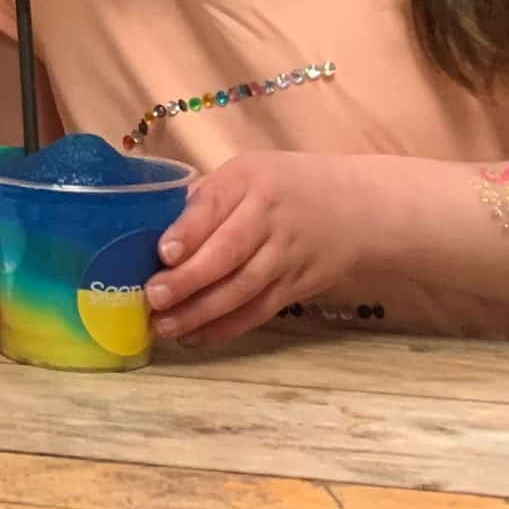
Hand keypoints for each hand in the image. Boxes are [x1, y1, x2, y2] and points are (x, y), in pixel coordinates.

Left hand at [147, 151, 363, 344]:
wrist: (354, 208)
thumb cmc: (282, 186)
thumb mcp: (246, 172)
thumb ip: (206, 197)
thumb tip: (154, 226)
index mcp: (249, 180)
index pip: (215, 204)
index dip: (189, 231)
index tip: (163, 253)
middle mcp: (270, 218)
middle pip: (228, 253)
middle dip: (188, 279)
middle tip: (154, 298)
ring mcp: (287, 256)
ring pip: (243, 290)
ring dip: (202, 312)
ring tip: (165, 325)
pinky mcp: (298, 287)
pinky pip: (259, 311)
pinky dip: (226, 328)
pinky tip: (195, 337)